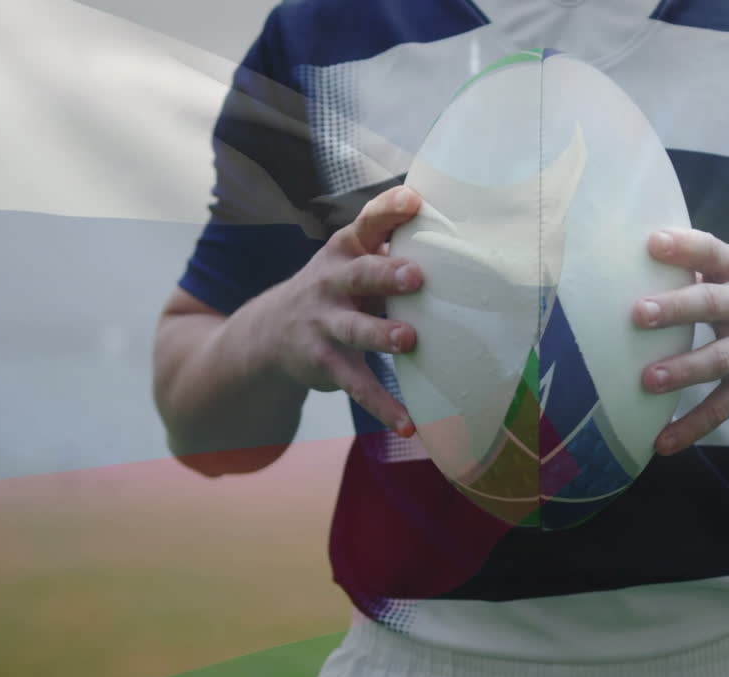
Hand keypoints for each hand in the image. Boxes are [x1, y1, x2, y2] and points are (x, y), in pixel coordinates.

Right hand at [252, 185, 423, 436]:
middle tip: (416, 275)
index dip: (389, 211)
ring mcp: (325, 323)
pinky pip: (356, 385)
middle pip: (359, 274)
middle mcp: (332, 282)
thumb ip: (393, 251)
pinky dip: (382, 406)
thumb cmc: (336, 288)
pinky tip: (408, 423)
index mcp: (347, 250)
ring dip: (380, 335)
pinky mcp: (324, 362)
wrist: (268, 333)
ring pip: (354, 329)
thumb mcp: (353, 261)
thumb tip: (461, 239)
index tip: (414, 200)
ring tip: (408, 340)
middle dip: (386, 273)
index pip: (367, 224)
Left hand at [633, 229, 728, 454]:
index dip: (684, 247)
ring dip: (684, 370)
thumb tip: (642, 260)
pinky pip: (723, 406)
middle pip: (711, 304)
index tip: (652, 243)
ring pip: (718, 359)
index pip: (712, 252)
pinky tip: (663, 442)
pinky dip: (693, 426)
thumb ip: (704, 269)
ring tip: (649, 380)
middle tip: (639, 314)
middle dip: (676, 308)